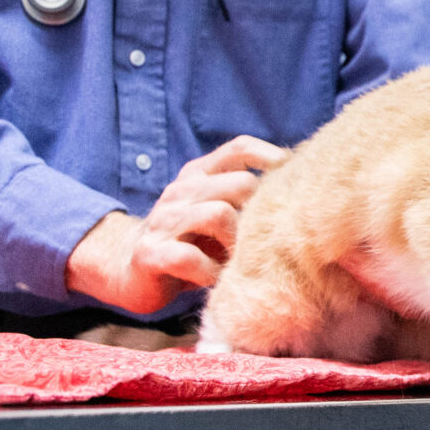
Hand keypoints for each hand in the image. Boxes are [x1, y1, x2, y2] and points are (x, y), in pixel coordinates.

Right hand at [65, 135, 286, 313]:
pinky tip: (215, 280)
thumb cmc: (187, 242)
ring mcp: (163, 221)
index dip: (272, 158)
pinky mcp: (151, 254)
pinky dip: (210, 273)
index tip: (295, 183)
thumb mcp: (215, 212)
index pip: (240, 148)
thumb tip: (303, 190)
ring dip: (238, 243)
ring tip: (239, 262)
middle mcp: (181, 191)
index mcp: (198, 175)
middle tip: (264, 241)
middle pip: (240, 184)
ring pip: (218, 215)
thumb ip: (245, 198)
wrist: (126, 268)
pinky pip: (191, 257)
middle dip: (260, 213)